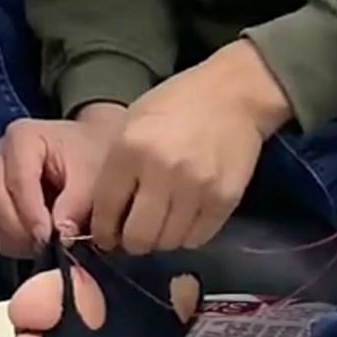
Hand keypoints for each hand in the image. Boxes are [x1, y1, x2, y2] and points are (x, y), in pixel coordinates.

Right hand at [0, 104, 125, 257]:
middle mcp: (0, 155)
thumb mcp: (95, 177)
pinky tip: (42, 242)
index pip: (18, 181)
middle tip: (48, 248)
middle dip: (22, 230)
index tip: (50, 238)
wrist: (95, 154)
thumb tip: (61, 236)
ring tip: (49, 246)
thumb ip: (77, 204)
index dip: (31, 214)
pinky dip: (18, 242)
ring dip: (19, 239)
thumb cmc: (95, 158)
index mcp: (21, 138)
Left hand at [90, 40, 291, 254]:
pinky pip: (197, 238)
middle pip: (138, 236)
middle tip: (133, 235)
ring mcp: (196, 187)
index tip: (105, 236)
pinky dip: (186, 236)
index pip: (106, 210)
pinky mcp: (225, 198)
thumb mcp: (131, 125)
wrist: (233, 94)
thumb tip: (104, 216)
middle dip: (130, 242)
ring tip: (160, 225)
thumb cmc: (175, 106)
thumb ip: (115, 168)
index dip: (102, 231)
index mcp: (130, 149)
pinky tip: (184, 219)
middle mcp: (162, 171)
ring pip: (167, 242)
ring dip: (159, 240)